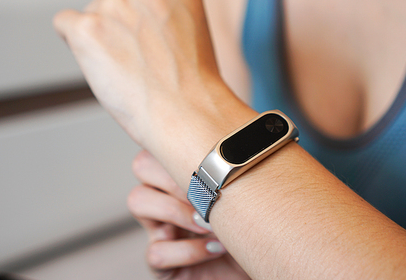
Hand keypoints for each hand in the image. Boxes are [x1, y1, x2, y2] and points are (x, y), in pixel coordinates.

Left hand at [53, 0, 254, 188]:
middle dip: (121, 27)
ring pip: (92, 16)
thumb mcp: (192, 29)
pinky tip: (103, 68)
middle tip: (144, 61)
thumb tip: (132, 18)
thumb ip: (164, 11)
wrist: (188, 116)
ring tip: (131, 72)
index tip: (155, 41)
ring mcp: (114, 4)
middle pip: (114, 0)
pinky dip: (77, 47)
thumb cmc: (193, 85)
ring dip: (103, 42)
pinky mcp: (87, 28)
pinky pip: (65, 25)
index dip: (144, 19)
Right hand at [128, 150, 249, 279]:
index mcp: (184, 173)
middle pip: (143, 165)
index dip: (175, 146)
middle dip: (175, 177)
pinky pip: (157, 250)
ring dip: (177, 210)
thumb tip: (233, 145)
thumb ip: (232, 168)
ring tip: (209, 222)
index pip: (162, 143)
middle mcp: (167, 195)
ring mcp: (162, 227)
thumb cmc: (256, 224)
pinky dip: (189, 249)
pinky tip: (215, 248)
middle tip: (205, 192)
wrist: (267, 260)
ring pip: (138, 199)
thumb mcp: (247, 190)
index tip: (207, 160)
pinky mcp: (163, 262)